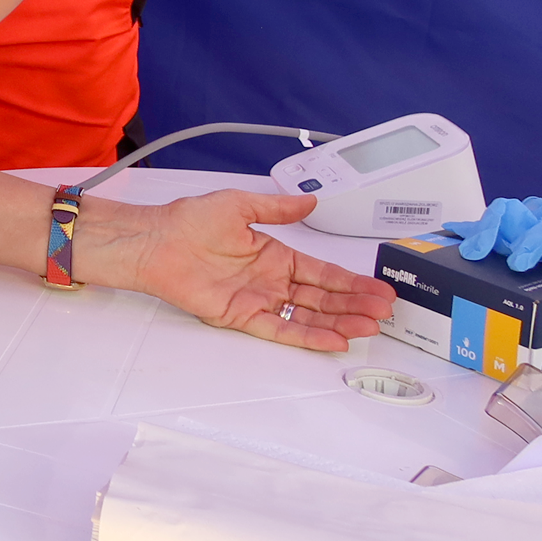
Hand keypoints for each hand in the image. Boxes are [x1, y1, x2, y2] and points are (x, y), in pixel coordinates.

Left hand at [84, 190, 395, 351]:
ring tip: (370, 326)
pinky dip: (308, 336)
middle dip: (355, 304)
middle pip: (322, 297)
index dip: (351, 281)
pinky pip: (280, 330)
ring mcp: (258, 300)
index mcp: (274, 254)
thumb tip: (311, 201)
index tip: (379, 289)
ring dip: (340, 322)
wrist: (156, 240)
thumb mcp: (240, 206)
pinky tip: (335, 339)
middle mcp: (270, 280)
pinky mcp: (241, 316)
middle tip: (386, 311)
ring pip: (308, 316)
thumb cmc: (190, 220)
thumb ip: (277, 208)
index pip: (322, 272)